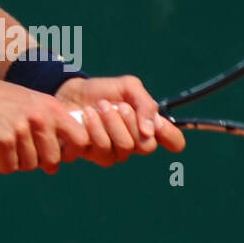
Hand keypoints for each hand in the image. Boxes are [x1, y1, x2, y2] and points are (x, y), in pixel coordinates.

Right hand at [0, 76, 90, 173]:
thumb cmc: (0, 102)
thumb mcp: (32, 103)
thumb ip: (49, 126)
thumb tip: (58, 164)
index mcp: (51, 107)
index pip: (81, 139)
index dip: (72, 152)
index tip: (59, 154)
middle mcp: (39, 118)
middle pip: (53, 159)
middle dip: (40, 162)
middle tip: (25, 153)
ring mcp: (21, 130)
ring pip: (30, 165)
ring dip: (18, 162)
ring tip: (7, 149)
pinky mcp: (3, 141)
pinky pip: (10, 167)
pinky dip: (2, 165)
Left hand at [55, 75, 185, 166]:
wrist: (70, 93)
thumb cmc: (102, 91)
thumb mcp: (128, 87)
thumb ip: (145, 103)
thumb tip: (151, 131)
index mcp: (148, 126)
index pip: (174, 141)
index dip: (173, 138)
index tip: (160, 126)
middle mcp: (135, 143)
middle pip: (147, 146)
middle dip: (132, 123)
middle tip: (118, 106)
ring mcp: (114, 152)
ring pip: (124, 148)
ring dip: (112, 123)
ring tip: (100, 106)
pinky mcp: (93, 155)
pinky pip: (101, 150)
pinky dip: (95, 129)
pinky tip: (87, 116)